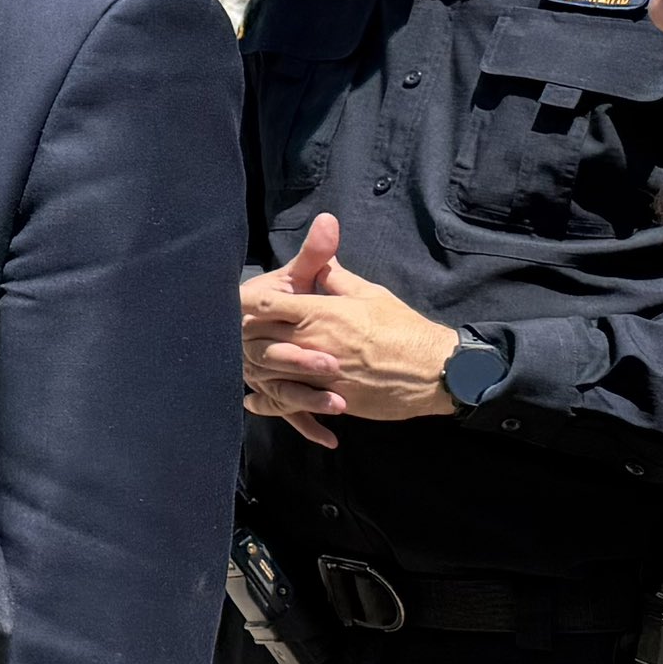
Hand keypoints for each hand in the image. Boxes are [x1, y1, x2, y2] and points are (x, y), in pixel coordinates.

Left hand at [240, 214, 459, 438]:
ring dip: (251, 366)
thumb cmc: (403, 328)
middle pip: (258, 336)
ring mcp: (320, 375)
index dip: (244, 299)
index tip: (230, 298)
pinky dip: (269, 402)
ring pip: (270, 370)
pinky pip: (290, 403)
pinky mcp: (331, 400)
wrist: (435, 370)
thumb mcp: (369, 294)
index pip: (267, 302)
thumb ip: (337, 277)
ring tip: (237, 363)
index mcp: (321, 312)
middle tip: (227, 330)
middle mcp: (314, 343)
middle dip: (240, 332)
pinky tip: (254, 400)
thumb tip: (322, 261)